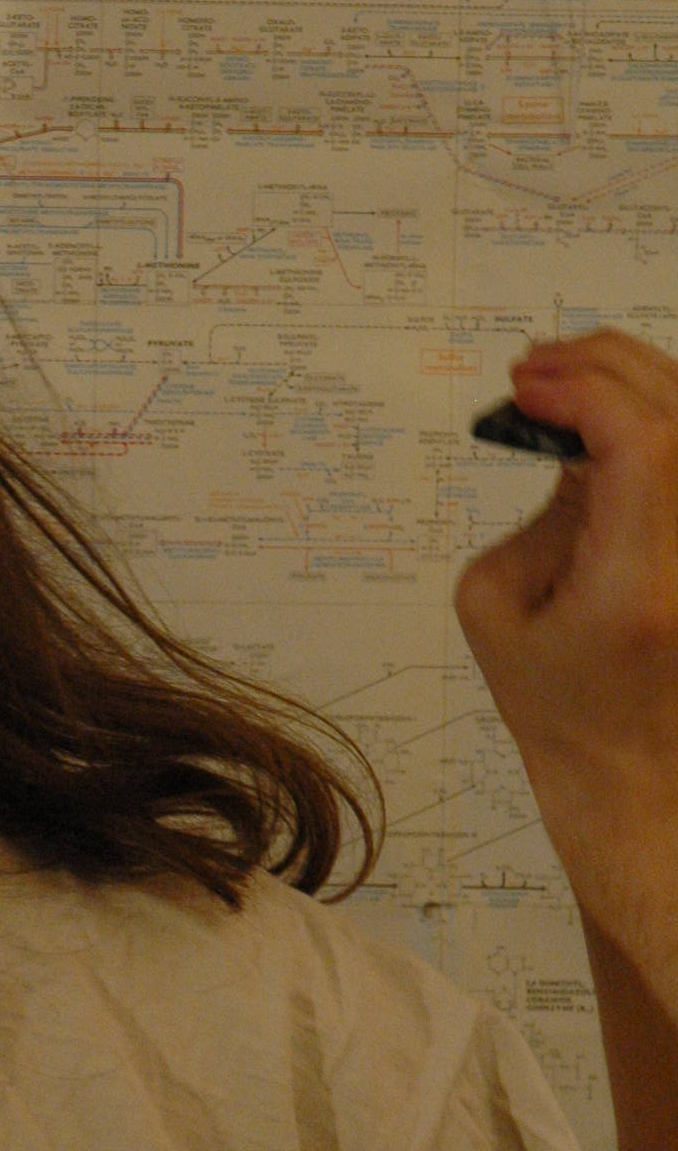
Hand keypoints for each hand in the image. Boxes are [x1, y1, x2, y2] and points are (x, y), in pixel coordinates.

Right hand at [454, 328, 677, 966]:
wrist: (636, 782)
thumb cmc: (560, 714)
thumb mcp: (496, 608)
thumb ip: (538, 511)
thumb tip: (578, 445)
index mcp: (639, 586)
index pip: (641, 441)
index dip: (583, 391)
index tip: (526, 388)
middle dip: (605, 368)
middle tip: (543, 369)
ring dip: (634, 388)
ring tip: (572, 388)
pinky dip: (654, 433)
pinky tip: (612, 432)